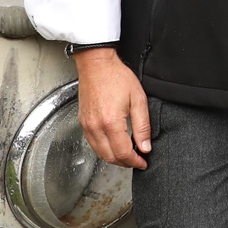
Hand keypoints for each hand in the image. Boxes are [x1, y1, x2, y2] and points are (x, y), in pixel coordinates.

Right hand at [75, 48, 150, 168]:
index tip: (143, 162)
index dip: (135, 161)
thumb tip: (145, 146)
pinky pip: (93, 144)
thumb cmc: (116, 76)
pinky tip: (114, 144)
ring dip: (114, 158)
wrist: (96, 64)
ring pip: (100, 153)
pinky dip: (104, 149)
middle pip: (110, 157)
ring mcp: (87, 125)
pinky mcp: (83, 122)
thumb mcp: (138, 99)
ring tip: (127, 154)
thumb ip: (142, 126)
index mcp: (111, 122)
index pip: (123, 153)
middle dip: (125, 163)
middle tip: (137, 160)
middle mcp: (96, 127)